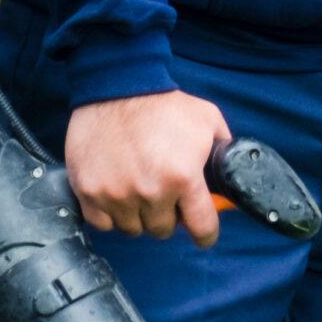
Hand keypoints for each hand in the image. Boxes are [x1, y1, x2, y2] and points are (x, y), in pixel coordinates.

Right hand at [66, 90, 232, 244]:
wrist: (117, 86)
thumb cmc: (163, 103)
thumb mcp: (207, 119)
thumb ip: (223, 148)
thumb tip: (232, 170)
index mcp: (184, 177)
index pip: (201, 226)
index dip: (205, 234)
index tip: (203, 234)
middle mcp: (150, 192)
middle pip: (163, 229)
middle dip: (167, 214)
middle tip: (163, 192)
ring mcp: (117, 195)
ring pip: (132, 228)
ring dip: (137, 214)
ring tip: (138, 186)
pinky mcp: (89, 192)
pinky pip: (103, 223)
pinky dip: (110, 212)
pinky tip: (116, 190)